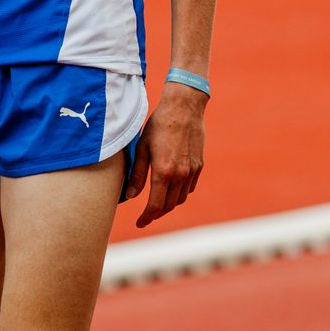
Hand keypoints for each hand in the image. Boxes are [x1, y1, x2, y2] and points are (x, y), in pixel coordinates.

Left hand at [124, 82, 205, 227]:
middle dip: (157, 213)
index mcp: (163, 172)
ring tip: (157, 204)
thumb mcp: (142, 148)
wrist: (185, 107)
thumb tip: (130, 196)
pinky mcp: (199, 165)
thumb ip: (137, 174)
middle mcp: (180, 175)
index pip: (155, 205)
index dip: (146, 217)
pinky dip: (180, 193)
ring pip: (180, 198)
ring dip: (169, 205)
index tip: (140, 223)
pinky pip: (189, 187)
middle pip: (169, 205)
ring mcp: (192, 171)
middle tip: (146, 215)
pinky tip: (171, 189)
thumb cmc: (159, 125)